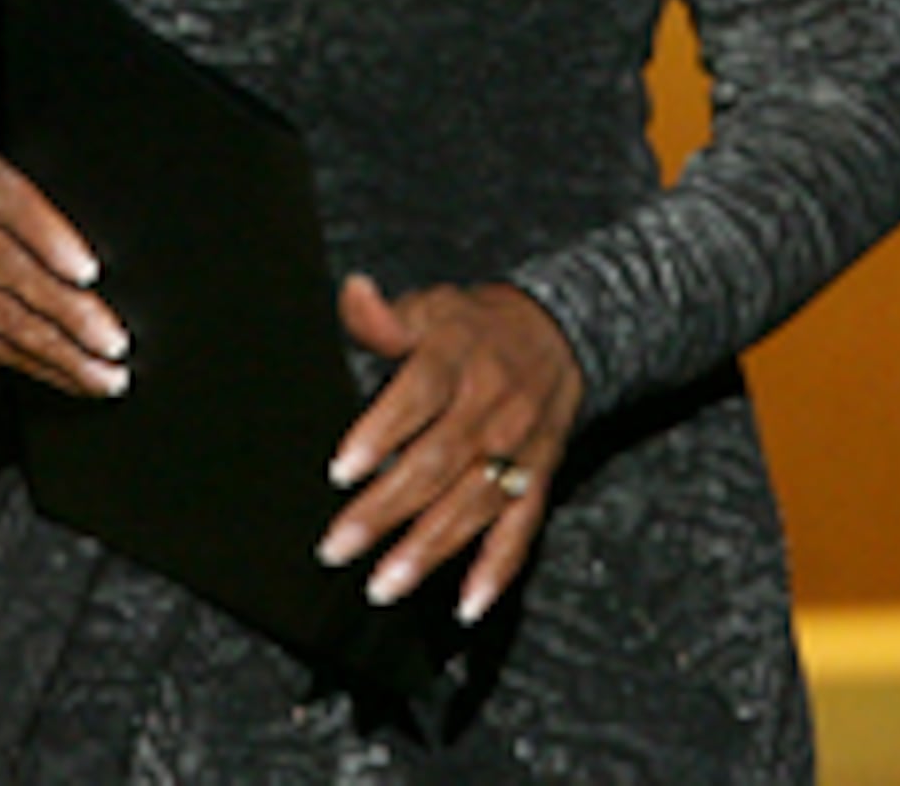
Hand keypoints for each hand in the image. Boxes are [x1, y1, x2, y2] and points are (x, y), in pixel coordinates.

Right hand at [0, 152, 127, 395]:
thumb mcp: (12, 187)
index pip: (9, 202)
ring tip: (104, 375)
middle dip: (68, 312)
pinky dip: (39, 368)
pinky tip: (72, 377)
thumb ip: (46, 209)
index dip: (49, 238)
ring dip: (60, 355)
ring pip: (1, 322)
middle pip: (8, 271)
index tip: (89, 272)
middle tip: (112, 341)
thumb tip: (109, 263)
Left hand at [317, 275, 582, 625]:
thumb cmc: (475, 328)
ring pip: (471, 505)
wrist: (560, 335)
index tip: (341, 470)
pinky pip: (520, 530)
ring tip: (384, 585)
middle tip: (338, 546)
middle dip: (385, 508)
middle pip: (437, 462)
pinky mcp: (538, 479)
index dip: (381, 432)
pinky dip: (496, 569)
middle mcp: (492, 407)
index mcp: (459, 357)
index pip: (419, 394)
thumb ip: (387, 316)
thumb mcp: (431, 307)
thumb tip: (354, 295)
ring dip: (428, 550)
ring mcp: (519, 449)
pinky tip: (468, 603)